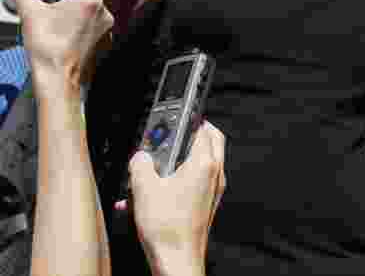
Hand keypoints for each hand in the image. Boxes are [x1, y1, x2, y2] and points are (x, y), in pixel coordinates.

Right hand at [12, 0, 113, 86]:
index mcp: (91, 0)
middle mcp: (104, 12)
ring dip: (79, 10)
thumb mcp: (30, 12)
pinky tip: (64, 29)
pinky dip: (81, 23)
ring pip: (94, 10)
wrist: (57, 75)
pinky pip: (93, 24)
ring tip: (59, 16)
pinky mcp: (101, 39)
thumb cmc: (48, 45)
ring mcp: (104, 27)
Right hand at [128, 122, 226, 270]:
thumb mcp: (144, 188)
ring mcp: (213, 189)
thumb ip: (140, 163)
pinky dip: (179, 178)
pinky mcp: (207, 202)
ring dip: (181, 157)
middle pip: (210, 140)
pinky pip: (196, 181)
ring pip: (203, 161)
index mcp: (204, 164)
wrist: (177, 260)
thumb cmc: (168, 228)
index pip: (202, 128)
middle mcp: (215, 174)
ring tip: (156, 164)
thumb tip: (140, 156)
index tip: (173, 115)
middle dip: (191, 133)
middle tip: (171, 132)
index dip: (186, 119)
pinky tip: (154, 191)